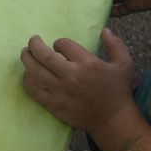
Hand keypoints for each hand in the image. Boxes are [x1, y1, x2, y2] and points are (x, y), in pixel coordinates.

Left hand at [19, 29, 136, 132]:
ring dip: (27, 60)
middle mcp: (70, 75)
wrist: (112, 120)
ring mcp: (60, 91)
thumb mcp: (124, 64)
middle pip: (43, 55)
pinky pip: (34, 90)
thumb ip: (115, 45)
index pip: (63, 44)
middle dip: (34, 45)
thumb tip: (104, 30)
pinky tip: (28, 75)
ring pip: (34, 71)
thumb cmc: (118, 91)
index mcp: (86, 63)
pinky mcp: (54, 105)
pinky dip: (27, 80)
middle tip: (32, 41)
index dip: (59, 42)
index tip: (60, 46)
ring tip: (26, 54)